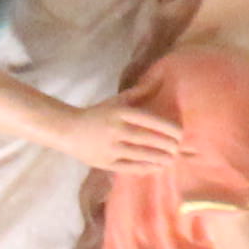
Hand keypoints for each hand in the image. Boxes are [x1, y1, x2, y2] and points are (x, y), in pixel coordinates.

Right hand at [62, 98, 189, 169]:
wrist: (67, 130)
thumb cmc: (97, 114)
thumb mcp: (117, 101)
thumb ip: (139, 92)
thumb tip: (160, 80)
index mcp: (120, 112)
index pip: (151, 120)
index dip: (169, 128)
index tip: (181, 133)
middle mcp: (116, 129)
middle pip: (148, 139)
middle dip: (168, 145)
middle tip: (179, 148)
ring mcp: (110, 147)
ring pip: (141, 155)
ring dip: (160, 158)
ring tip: (173, 159)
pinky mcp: (105, 162)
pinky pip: (130, 167)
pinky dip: (146, 168)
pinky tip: (158, 167)